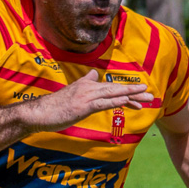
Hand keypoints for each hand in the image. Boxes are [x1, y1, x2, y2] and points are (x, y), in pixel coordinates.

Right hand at [20, 70, 151, 132]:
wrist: (38, 113)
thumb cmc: (54, 106)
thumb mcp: (72, 93)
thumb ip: (84, 83)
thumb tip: (92, 74)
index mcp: (86, 86)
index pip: (111, 89)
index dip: (126, 92)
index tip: (140, 95)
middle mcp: (88, 88)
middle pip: (115, 89)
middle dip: (134, 92)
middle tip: (151, 94)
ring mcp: (86, 97)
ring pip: (112, 94)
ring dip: (131, 95)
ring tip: (146, 97)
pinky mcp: (83, 106)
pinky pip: (103, 103)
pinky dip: (116, 102)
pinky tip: (127, 102)